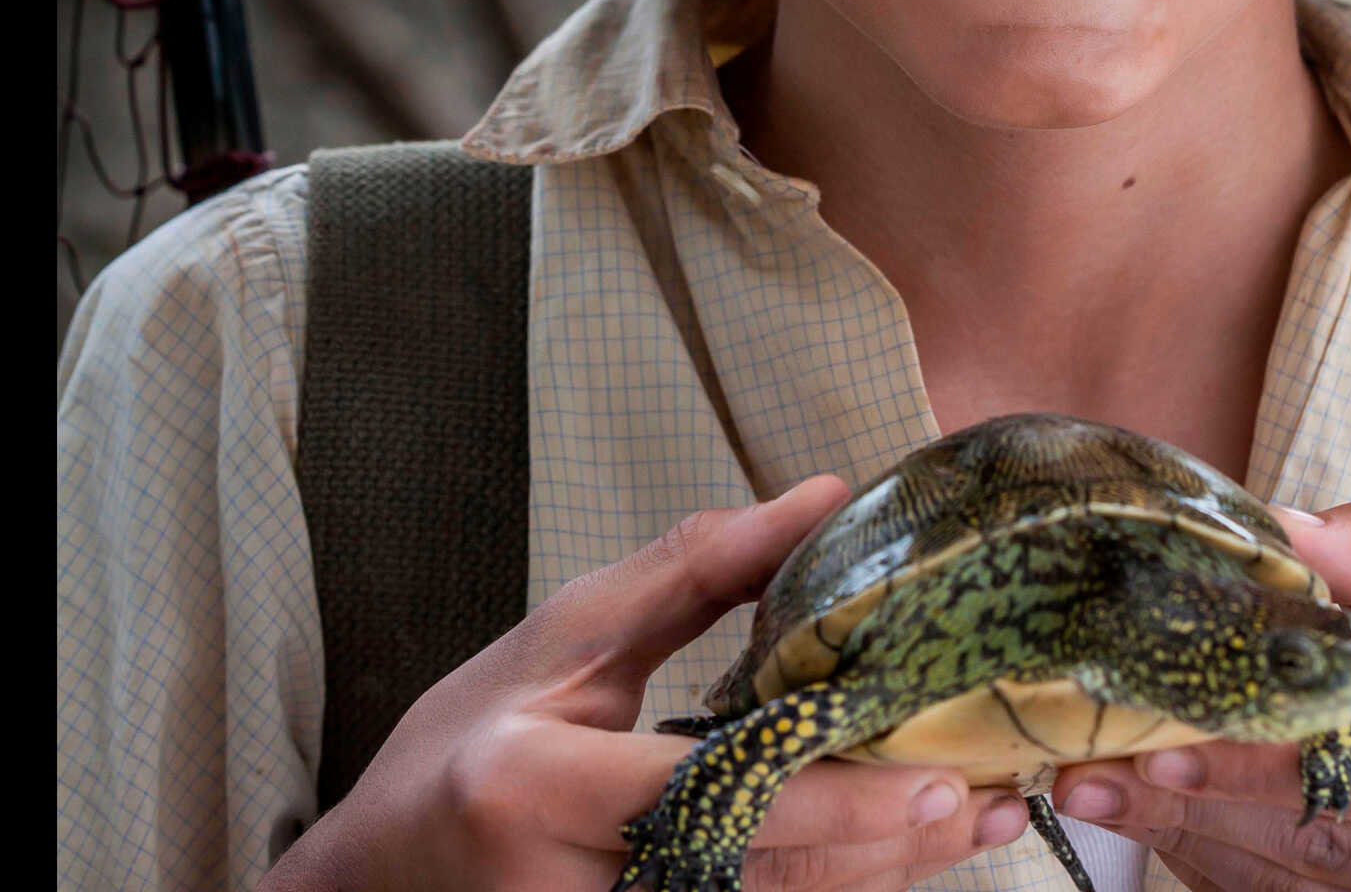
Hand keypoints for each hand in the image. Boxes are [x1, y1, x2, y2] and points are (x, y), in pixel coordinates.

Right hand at [262, 474, 1032, 891]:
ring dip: (874, 878)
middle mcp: (565, 882)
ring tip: (971, 828)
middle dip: (877, 846)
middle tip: (976, 803)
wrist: (374, 883)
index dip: (822, 798)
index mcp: (532, 785)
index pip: (702, 795)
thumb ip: (689, 574)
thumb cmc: (462, 750)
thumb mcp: (555, 641)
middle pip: (753, 873)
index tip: (929, 779)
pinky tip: (896, 862)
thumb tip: (822, 497)